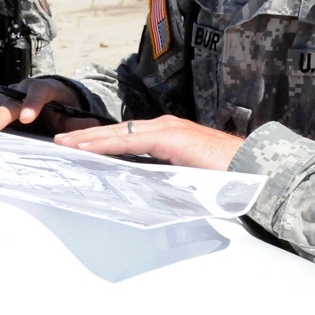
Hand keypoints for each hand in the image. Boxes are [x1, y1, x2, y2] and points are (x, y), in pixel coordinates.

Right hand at [0, 77, 95, 133]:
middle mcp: (22, 89)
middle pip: (11, 100)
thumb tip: (90, 126)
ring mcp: (7, 95)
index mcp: (44, 89)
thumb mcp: (73, 115)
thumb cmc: (61, 109)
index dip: (32, 104)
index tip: (27, 118)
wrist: (50, 98)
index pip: (39, 93)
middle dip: (1, 113)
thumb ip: (79, 122)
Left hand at [54, 114, 243, 170]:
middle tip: (61, 141)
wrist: (252, 167)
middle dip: (88, 136)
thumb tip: (146, 187)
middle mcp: (165, 126)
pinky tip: (89, 149)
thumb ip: (166, 174)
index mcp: (168, 134)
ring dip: (91, 139)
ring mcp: (168, 129)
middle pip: (118, 131)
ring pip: (120, 133)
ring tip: (67, 144)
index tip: (79, 146)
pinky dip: (107, 144)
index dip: (101, 140)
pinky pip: (132, 141)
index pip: (127, 136)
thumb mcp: (187, 174)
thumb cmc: (225, 174)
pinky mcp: (171, 137)